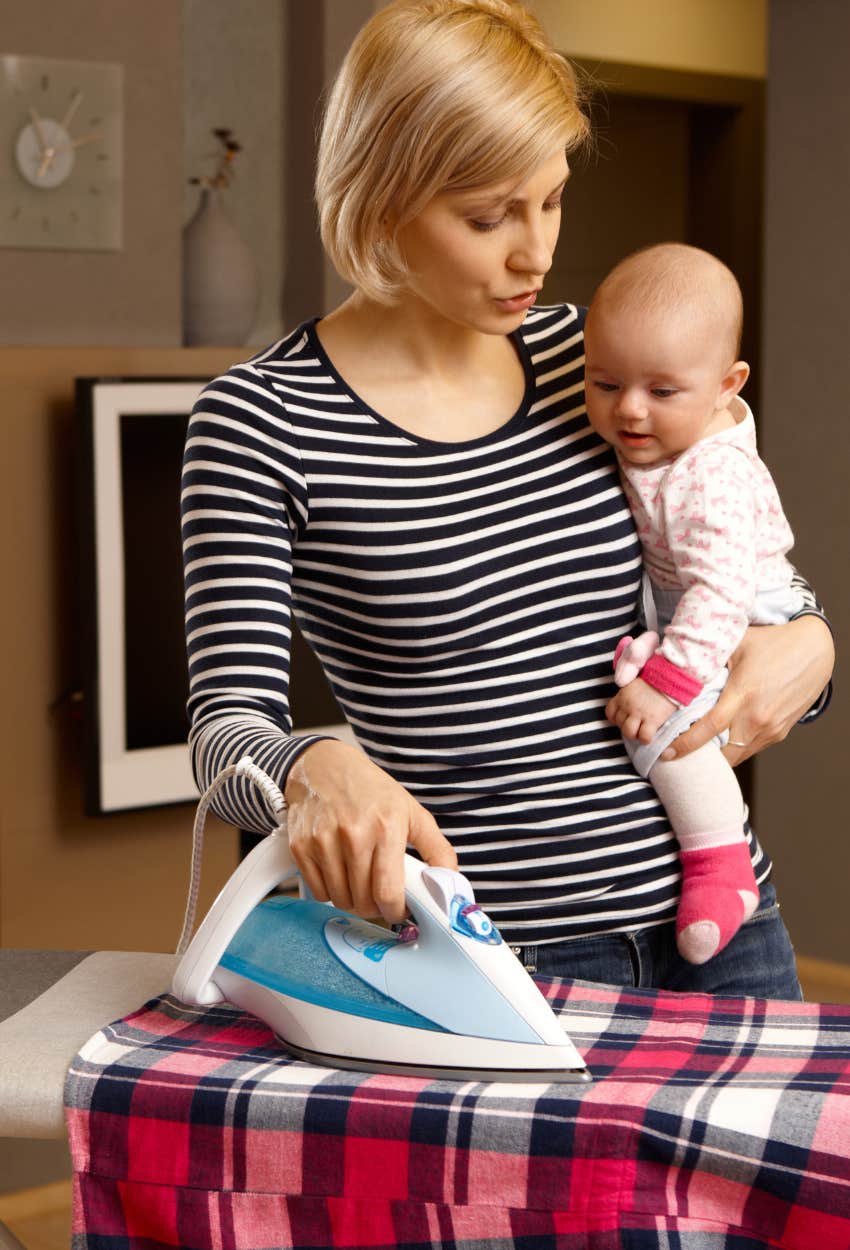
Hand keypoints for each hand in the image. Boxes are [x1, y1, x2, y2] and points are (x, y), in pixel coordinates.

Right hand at [284, 738, 456, 923]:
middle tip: (379, 894)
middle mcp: (353, 834)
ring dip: (352, 899)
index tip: (398, 911)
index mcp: (386, 828)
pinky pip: (317, 891)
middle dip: (375, 906)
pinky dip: (330, 891)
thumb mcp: (412, 812)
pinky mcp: (301, 847)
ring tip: (359, 881)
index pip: (388, 892)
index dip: (395, 912)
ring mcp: (323, 841)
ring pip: (340, 899)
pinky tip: (338, 873)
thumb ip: (437, 848)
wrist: (325, 766)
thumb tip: (450, 880)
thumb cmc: (371, 791)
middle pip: (363, 901)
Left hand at [606, 676, 676, 742]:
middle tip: (638, 725)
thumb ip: (630, 693)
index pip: (610, 713)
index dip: (617, 718)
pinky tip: (652, 734)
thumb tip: (629, 700)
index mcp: (622, 695)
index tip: (626, 719)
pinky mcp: (652, 719)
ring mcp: (638, 713)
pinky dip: (646, 739)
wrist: (670, 677)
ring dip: (635, 735)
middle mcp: (627, 705)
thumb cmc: (656, 680)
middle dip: (627, 726)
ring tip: (643, 731)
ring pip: (628, 733)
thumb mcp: (636, 683)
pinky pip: (644, 737)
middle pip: (619, 724)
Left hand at [660, 615, 833, 764]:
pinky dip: (734, 749)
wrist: (814, 650)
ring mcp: (771, 728)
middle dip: (698, 758)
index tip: (666, 751)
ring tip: (694, 749)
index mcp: (743, 694)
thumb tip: (676, 666)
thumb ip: (709, 658)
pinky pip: (751, 749)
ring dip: (716, 756)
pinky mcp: (779, 733)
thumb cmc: (772, 642)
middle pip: (721, 752)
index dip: (686, 743)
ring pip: (737, 755)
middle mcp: (758, 717)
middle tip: (674, 753)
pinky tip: (719, 741)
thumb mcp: (737, 643)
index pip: (709, 727)